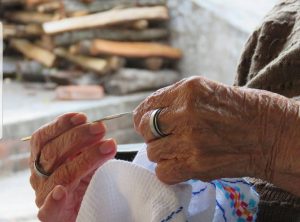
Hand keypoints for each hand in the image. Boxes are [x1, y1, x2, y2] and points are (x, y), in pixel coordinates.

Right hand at [29, 113, 116, 221]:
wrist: (86, 208)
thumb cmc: (84, 180)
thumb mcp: (86, 159)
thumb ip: (89, 146)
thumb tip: (101, 130)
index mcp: (43, 158)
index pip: (43, 137)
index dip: (61, 125)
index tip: (82, 117)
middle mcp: (40, 174)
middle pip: (52, 152)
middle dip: (78, 137)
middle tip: (100, 128)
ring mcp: (44, 194)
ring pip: (61, 174)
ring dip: (86, 158)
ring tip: (108, 147)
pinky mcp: (52, 216)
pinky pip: (48, 209)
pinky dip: (54, 199)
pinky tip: (61, 191)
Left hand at [134, 76, 299, 194]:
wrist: (269, 133)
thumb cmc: (241, 111)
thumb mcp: (207, 91)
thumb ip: (175, 100)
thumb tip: (148, 114)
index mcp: (188, 90)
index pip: (147, 106)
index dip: (143, 116)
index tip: (146, 122)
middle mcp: (185, 113)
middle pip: (145, 129)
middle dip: (153, 134)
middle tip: (167, 136)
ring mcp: (190, 140)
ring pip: (152, 151)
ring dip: (163, 153)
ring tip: (179, 150)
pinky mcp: (196, 164)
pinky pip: (163, 172)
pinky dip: (168, 170)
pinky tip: (182, 163)